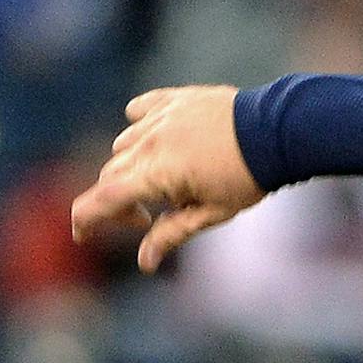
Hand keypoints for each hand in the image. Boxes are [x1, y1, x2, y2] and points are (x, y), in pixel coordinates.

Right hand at [69, 85, 265, 271]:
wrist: (278, 132)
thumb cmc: (248, 178)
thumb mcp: (211, 213)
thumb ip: (172, 234)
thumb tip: (144, 263)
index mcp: (155, 174)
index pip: (103, 199)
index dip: (86, 220)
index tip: (84, 234)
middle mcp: (149, 142)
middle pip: (111, 174)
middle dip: (120, 202)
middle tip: (147, 219)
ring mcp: (160, 118)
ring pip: (124, 144)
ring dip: (131, 167)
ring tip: (167, 181)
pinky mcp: (174, 99)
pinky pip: (140, 110)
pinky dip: (138, 125)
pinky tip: (154, 137)